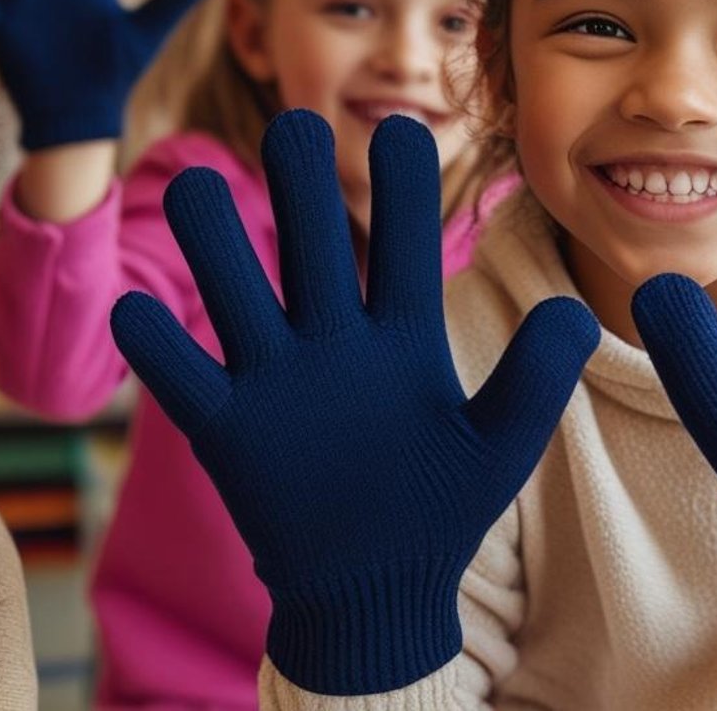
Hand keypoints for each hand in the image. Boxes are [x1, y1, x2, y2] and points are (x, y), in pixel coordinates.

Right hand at [109, 110, 598, 694]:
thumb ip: (534, 380)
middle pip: (307, 245)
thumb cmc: (440, 510)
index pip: (401, 246)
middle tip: (296, 124)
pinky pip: (180, 377)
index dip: (403, 190)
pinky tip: (139, 311)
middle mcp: (331, 340)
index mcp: (401, 335)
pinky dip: (155, 347)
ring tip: (201, 185)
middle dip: (298, 186)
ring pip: (232, 288)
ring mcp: (273, 379)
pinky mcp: (225, 430)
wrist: (375, 591)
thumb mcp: (499, 446)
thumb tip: (577, 314)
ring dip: (213, 239)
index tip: (404, 128)